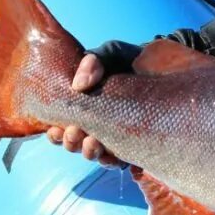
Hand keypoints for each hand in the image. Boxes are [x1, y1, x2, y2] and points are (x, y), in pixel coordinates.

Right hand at [45, 40, 140, 166]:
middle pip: (76, 145)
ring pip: (96, 155)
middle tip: (73, 132)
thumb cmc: (128, 60)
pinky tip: (112, 155)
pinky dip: (112, 161)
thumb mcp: (110, 54)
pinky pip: (121, 160)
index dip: (55, 134)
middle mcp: (95, 126)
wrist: (160, 64)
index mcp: (81, 109)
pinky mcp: (135, 143)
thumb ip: (93, 62)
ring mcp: (115, 136)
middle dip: (71, 143)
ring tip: (91, 142)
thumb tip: (79, 85)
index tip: (54, 129)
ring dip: (89, 153)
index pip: (60, 129)